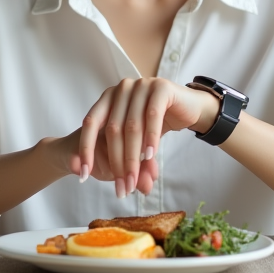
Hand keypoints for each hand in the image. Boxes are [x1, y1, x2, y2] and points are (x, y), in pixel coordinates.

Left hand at [77, 77, 218, 197]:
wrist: (189, 109)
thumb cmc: (157, 125)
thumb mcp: (134, 142)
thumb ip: (120, 159)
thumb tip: (92, 178)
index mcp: (109, 97)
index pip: (90, 123)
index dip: (86, 150)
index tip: (83, 176)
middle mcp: (121, 89)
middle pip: (113, 130)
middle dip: (117, 163)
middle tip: (122, 188)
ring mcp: (141, 85)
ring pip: (132, 126)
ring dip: (133, 157)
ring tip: (135, 180)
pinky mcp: (161, 87)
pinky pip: (152, 116)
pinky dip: (150, 138)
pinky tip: (150, 156)